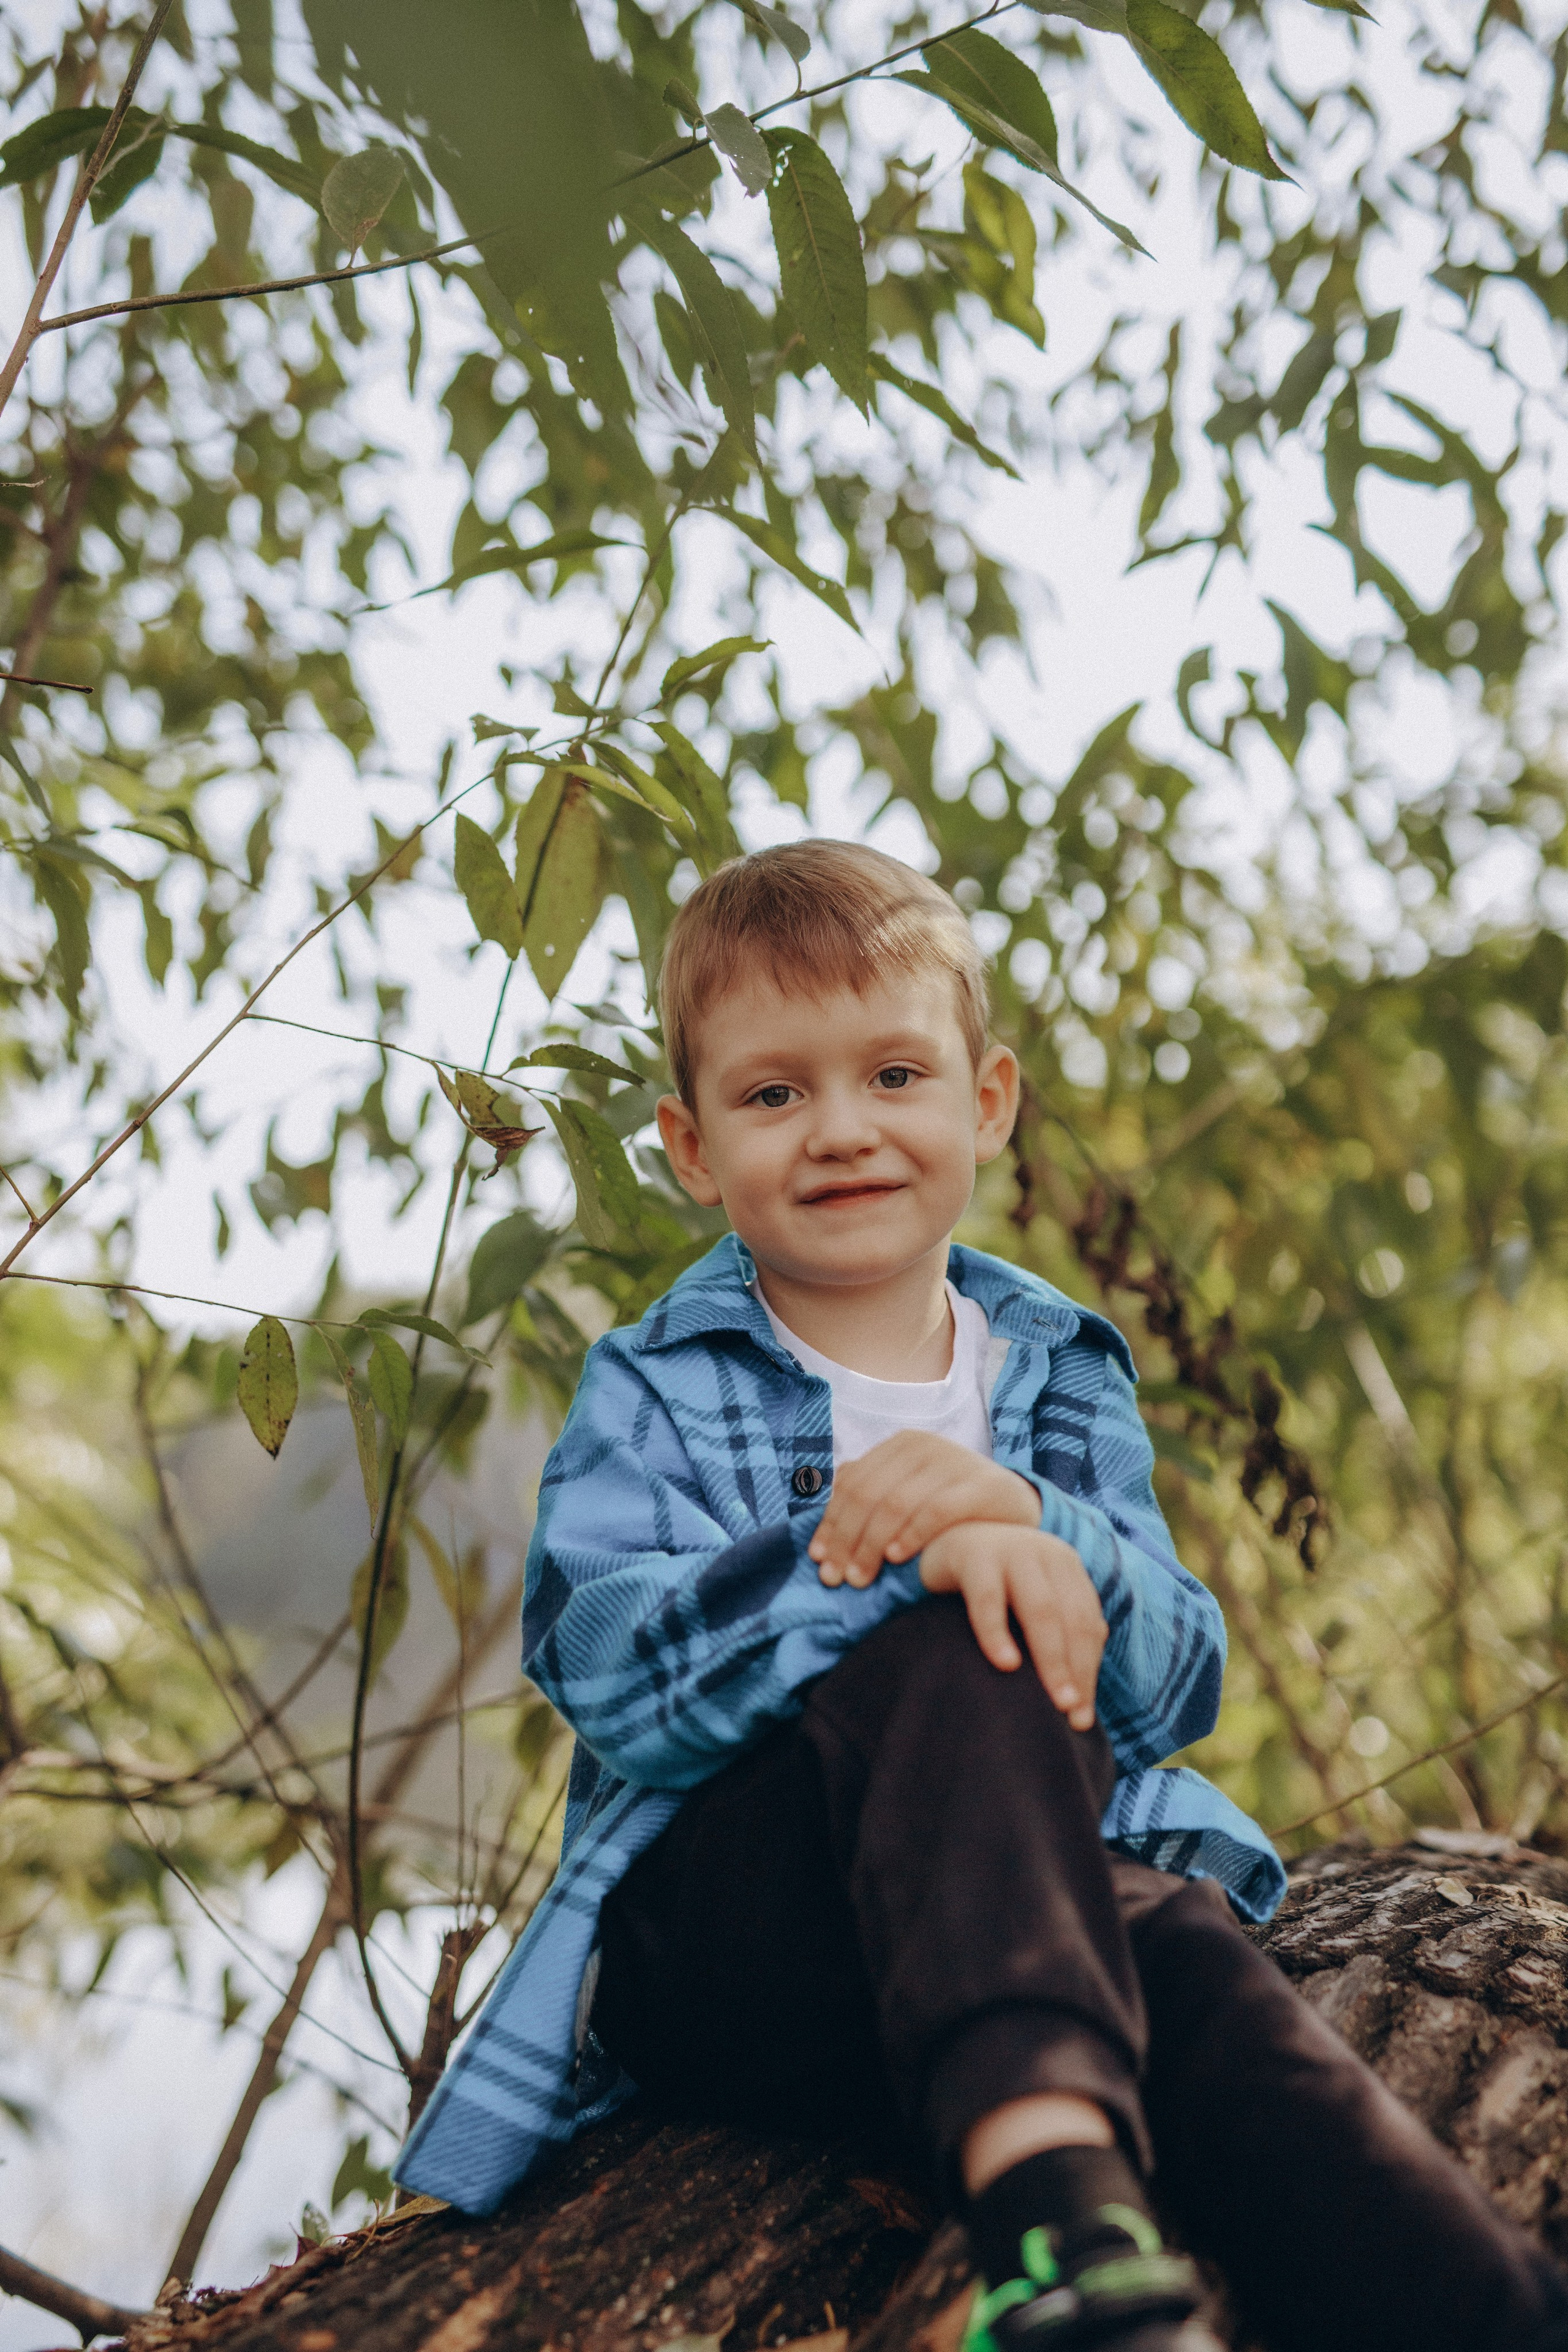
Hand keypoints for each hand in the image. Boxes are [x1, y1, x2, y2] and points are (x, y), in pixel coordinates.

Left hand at [810, 1431, 1039, 1587]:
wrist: (1015, 1507)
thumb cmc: (953, 1506)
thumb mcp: (911, 1493)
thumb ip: (874, 1497)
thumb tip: (826, 1521)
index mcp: (901, 1445)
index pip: (853, 1483)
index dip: (831, 1522)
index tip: (819, 1560)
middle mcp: (924, 1446)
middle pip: (869, 1494)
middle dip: (846, 1540)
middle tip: (836, 1578)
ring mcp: (953, 1461)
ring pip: (896, 1503)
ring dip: (870, 1545)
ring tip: (860, 1578)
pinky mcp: (981, 1484)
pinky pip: (936, 1510)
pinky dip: (911, 1534)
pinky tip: (895, 1558)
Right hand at [918, 1522, 1105, 1728]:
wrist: (946, 1532)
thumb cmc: (993, 1579)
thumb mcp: (1029, 1595)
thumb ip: (1056, 1626)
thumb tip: (1082, 1687)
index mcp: (1066, 1566)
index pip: (1087, 1624)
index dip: (1087, 1670)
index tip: (1081, 1717)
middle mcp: (1046, 1553)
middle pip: (1070, 1618)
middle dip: (1075, 1669)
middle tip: (1071, 1714)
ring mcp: (1012, 1550)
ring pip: (1040, 1609)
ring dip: (1051, 1658)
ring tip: (1053, 1701)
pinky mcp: (974, 1555)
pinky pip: (988, 1599)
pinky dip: (998, 1633)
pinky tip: (1005, 1663)